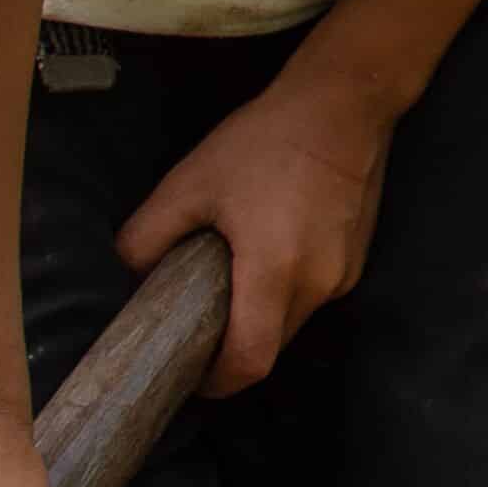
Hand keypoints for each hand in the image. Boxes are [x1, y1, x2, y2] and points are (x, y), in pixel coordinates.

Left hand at [121, 75, 394, 394]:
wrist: (343, 104)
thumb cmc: (265, 142)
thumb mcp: (190, 182)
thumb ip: (148, 235)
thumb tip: (130, 274)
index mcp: (275, 273)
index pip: (249, 362)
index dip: (216, 382)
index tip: (190, 375)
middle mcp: (317, 285)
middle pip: (272, 347)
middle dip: (234, 349)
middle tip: (200, 327)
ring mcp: (344, 274)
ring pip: (294, 321)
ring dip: (261, 318)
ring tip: (232, 282)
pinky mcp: (357, 258)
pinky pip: (315, 294)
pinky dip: (287, 290)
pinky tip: (270, 250)